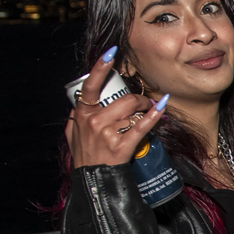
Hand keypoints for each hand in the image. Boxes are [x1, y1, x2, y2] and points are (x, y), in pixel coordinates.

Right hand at [65, 49, 168, 168]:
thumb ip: (76, 117)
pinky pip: (142, 125)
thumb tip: (80, 104)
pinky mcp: (122, 145)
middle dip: (137, 98)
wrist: (93, 182)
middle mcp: (93, 121)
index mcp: (82, 114)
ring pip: (133, 110)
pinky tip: (161, 107)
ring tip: (146, 111)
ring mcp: (108, 133)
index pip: (91, 85)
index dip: (101, 67)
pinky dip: (154, 115)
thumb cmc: (84, 157)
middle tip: (142, 102)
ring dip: (144, 108)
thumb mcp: (72, 134)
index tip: (111, 52)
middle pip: (123, 99)